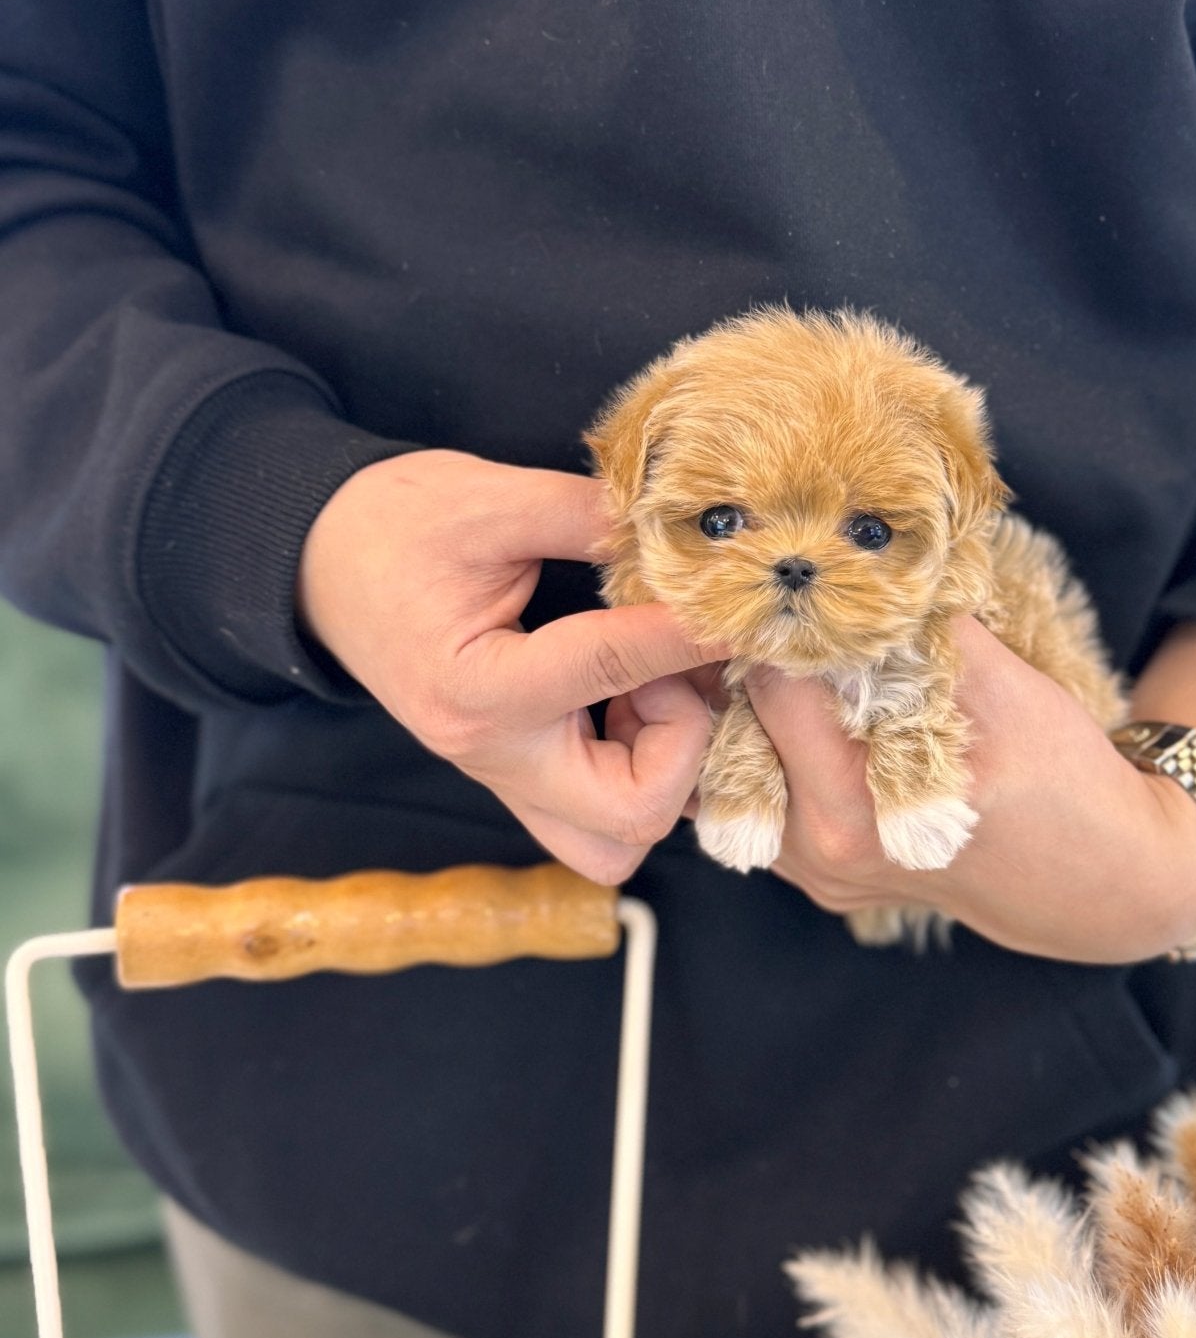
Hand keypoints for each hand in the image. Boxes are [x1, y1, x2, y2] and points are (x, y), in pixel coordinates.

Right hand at [296, 450, 721, 883]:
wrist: (318, 560)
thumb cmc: (392, 525)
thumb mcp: (487, 498)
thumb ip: (587, 514)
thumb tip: (683, 525)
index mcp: (478, 687)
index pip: (610, 666)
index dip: (687, 628)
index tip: (734, 600)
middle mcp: (492, 754)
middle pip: (632, 816)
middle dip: (683, 743)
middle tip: (672, 666)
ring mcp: (503, 776)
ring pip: (619, 838)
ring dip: (665, 771)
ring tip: (652, 683)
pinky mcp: (516, 773)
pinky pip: (599, 816)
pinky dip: (643, 768)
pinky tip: (636, 690)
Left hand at [743, 617, 1195, 962]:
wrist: (1095, 874)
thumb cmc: (1060, 777)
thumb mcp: (1003, 685)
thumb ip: (922, 625)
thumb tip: (865, 553)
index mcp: (855, 809)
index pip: (774, 686)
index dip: (782, 621)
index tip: (792, 576)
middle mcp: (818, 850)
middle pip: (736, 724)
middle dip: (752, 655)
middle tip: (764, 599)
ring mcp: (810, 870)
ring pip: (731, 761)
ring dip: (748, 699)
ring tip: (774, 644)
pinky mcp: (812, 870)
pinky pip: (754, 791)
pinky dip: (764, 737)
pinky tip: (792, 697)